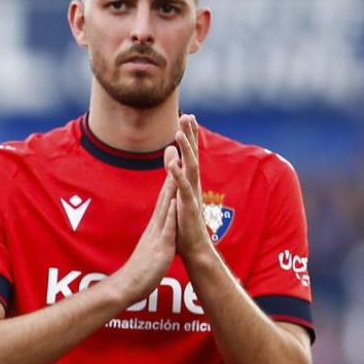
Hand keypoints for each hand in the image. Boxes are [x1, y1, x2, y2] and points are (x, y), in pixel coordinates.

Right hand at [104, 170, 178, 306]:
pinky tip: (176, 199)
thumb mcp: (151, 248)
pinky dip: (172, 212)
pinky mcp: (161, 247)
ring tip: (176, 164)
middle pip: (164, 193)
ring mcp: (158, 234)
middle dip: (171, 170)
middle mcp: (156, 225)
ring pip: (166, 205)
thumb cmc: (139, 271)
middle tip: (174, 147)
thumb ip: (156, 235)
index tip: (174, 157)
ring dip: (171, 185)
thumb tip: (161, 227)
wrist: (127, 288)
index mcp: (156, 226)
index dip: (170, 176)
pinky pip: (167, 227)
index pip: (164, 197)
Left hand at [165, 114, 215, 264]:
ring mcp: (191, 195)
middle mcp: (193, 185)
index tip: (187, 116)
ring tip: (178, 134)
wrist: (193, 248)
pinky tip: (171, 163)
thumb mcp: (177, 193)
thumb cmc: (184, 222)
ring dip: (185, 151)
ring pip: (189, 169)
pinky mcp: (188, 207)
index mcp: (190, 182)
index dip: (189, 136)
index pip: (190, 154)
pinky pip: (182, 188)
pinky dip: (177, 175)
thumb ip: (174, 172)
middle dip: (190, 136)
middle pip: (193, 156)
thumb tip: (169, 153)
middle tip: (188, 115)